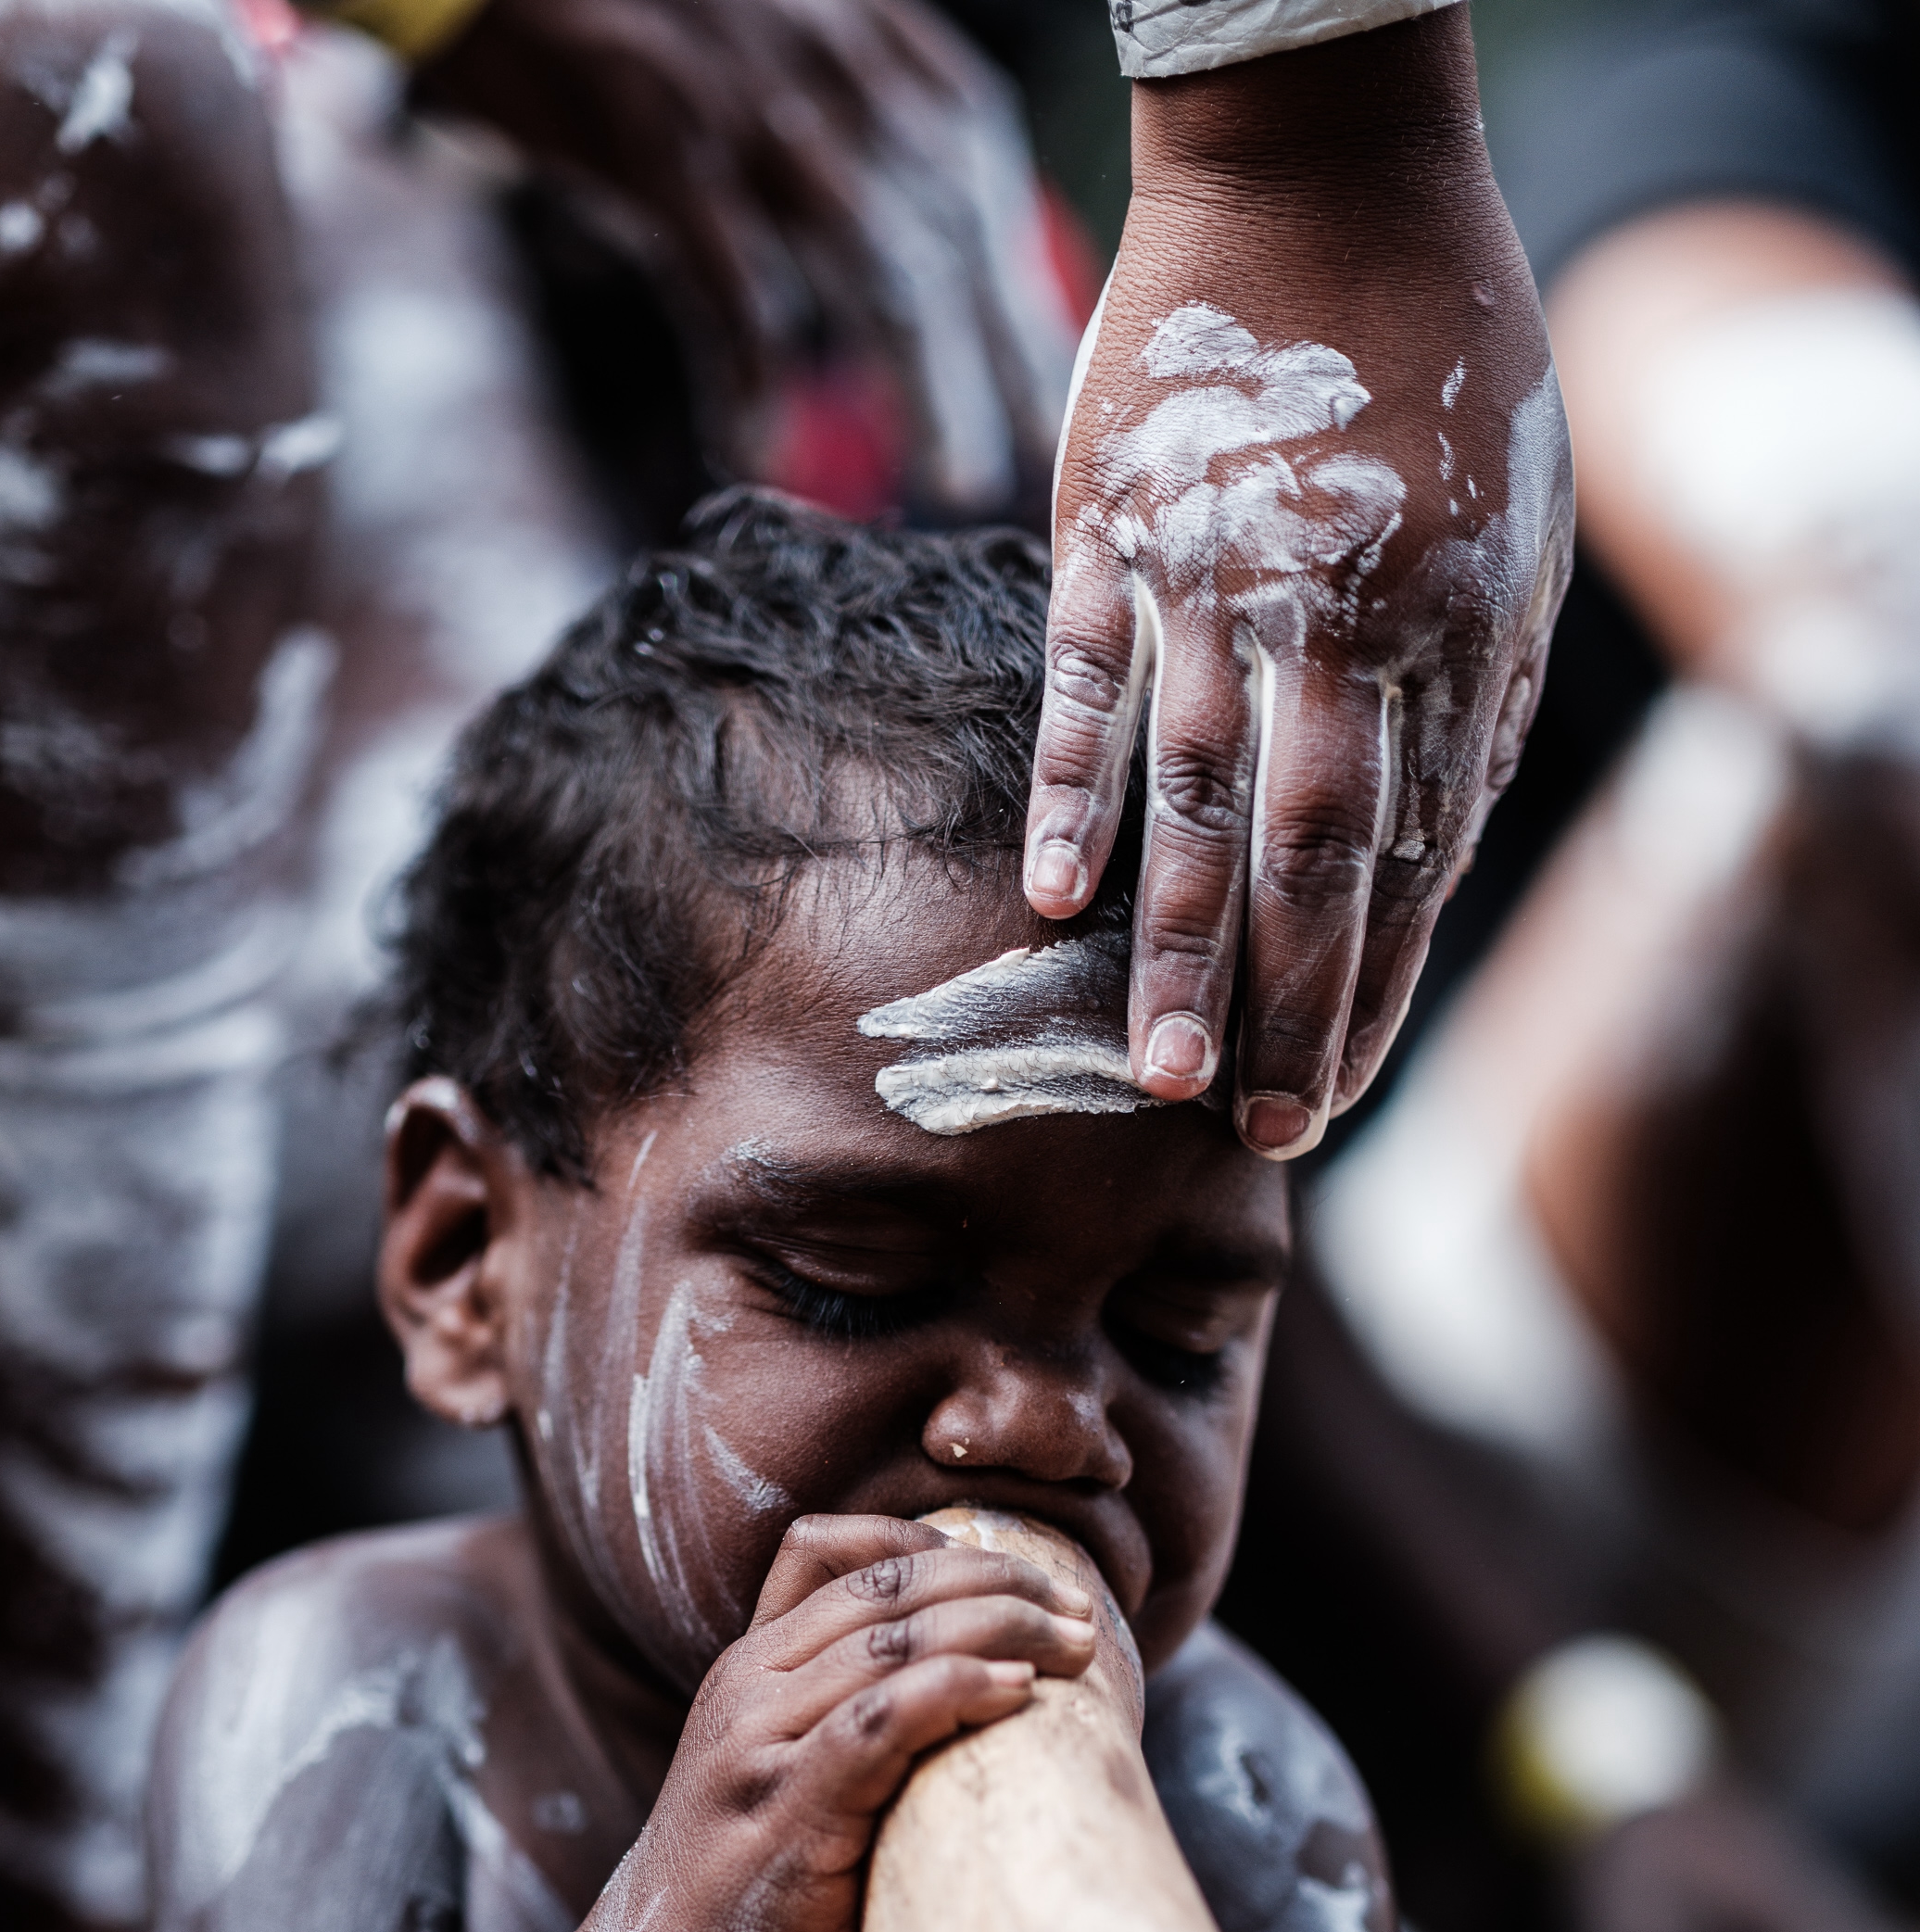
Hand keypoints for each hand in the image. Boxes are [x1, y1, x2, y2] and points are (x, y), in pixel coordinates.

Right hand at [408, 0, 1068, 499]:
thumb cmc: (624, 17)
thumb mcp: (758, 43)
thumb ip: (828, 133)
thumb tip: (894, 278)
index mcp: (861, 24)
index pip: (974, 159)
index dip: (1017, 279)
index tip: (1050, 386)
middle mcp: (823, 47)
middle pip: (941, 215)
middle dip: (998, 350)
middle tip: (1036, 458)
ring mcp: (742, 87)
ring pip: (869, 245)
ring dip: (918, 374)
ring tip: (949, 474)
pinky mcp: (653, 127)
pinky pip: (725, 265)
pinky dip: (748, 363)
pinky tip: (760, 444)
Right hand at [596, 1515, 1093, 1931]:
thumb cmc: (752, 1889)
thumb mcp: (785, 1774)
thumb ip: (848, 1720)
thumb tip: (982, 1686)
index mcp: (746, 1667)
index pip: (833, 1551)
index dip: (933, 1543)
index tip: (1017, 1572)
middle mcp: (745, 1689)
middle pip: (882, 1588)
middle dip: (996, 1583)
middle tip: (1078, 1611)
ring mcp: (759, 1746)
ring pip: (892, 1643)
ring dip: (1000, 1630)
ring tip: (1074, 1647)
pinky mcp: (790, 1811)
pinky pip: (879, 1723)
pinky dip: (957, 1691)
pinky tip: (1018, 1691)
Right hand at [1028, 17, 1572, 1157]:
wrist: (1322, 165)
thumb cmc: (1438, 356)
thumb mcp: (1515, 524)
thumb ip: (1474, 694)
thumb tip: (1428, 867)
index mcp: (1454, 621)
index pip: (1413, 856)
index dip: (1371, 992)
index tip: (1333, 1102)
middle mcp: (1338, 612)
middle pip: (1314, 852)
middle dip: (1288, 1007)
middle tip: (1256, 1131)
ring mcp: (1214, 572)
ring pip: (1196, 795)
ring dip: (1178, 947)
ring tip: (1161, 1074)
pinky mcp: (1112, 529)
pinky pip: (1082, 684)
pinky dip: (1066, 794)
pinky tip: (1051, 903)